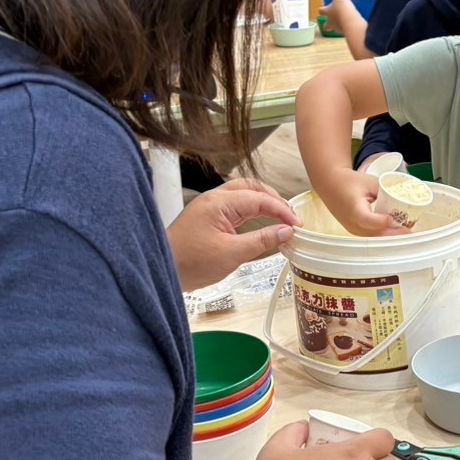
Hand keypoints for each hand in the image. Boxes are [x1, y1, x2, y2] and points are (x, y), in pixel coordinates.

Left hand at [166, 178, 300, 291]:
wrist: (161, 270)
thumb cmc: (190, 263)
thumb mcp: (232, 254)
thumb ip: (262, 240)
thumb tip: (287, 231)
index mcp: (219, 202)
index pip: (259, 199)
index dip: (282, 210)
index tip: (297, 225)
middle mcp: (214, 199)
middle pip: (252, 188)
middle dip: (274, 200)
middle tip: (290, 217)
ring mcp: (209, 207)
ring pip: (243, 195)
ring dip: (263, 203)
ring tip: (280, 218)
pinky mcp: (207, 217)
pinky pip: (235, 207)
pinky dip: (251, 211)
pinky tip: (260, 222)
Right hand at [319, 165, 400, 236]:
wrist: (330, 184)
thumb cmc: (349, 181)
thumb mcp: (369, 182)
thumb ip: (385, 190)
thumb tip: (402, 199)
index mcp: (354, 209)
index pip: (366, 220)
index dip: (380, 221)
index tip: (392, 219)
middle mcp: (352, 223)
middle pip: (374, 234)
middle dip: (393, 234)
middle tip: (410, 230)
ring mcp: (353, 229)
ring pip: (373, 238)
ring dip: (390, 236)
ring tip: (406, 231)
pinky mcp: (355, 231)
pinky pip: (371, 236)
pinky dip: (383, 235)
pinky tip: (396, 232)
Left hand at [323, 0, 367, 35]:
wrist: (352, 21)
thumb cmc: (343, 8)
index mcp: (328, 12)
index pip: (321, 11)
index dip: (322, 9)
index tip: (325, 7)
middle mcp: (331, 22)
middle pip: (326, 26)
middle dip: (327, 24)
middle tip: (332, 20)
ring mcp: (338, 28)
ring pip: (336, 28)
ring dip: (338, 25)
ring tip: (344, 20)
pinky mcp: (346, 32)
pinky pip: (345, 30)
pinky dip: (347, 27)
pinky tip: (352, 22)